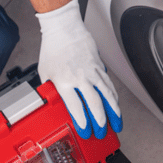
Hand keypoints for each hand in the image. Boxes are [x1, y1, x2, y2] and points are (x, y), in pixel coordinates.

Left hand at [37, 0, 121, 138]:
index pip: (76, 107)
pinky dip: (113, 97)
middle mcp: (80, 78)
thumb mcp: (45, 73)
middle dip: (100, 122)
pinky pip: (109, 85)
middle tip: (102, 133)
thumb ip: (50, 90)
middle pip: (95, 104)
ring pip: (107, 95)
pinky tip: (115, 105)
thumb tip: (54, 103)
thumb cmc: (53, 49)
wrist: (64, 29)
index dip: (83, 123)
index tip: (86, 132)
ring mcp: (92, 71)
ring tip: (117, 124)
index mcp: (64, 82)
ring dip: (113, 112)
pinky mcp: (99, 66)